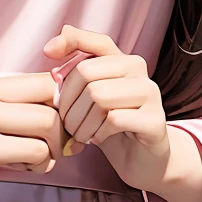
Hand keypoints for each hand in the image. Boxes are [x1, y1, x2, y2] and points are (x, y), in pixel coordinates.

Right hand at [0, 75, 63, 201]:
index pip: (45, 81)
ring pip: (47, 127)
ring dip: (50, 151)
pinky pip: (34, 152)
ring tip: (32, 160)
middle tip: (51, 150)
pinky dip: (38, 165)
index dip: (62, 105)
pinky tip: (20, 168)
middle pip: (52, 104)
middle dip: (61, 133)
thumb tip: (67, 107)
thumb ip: (16, 108)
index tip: (58, 127)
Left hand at [45, 26, 170, 192]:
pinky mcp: (154, 120)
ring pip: (98, 97)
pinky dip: (98, 133)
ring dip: (81, 122)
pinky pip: (114, 119)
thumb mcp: (90, 99)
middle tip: (66, 123)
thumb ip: (75, 74)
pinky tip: (98, 139)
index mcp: (123, 59)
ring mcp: (150, 93)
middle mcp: (139, 70)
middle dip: (68, 102)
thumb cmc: (110, 126)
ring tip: (80, 135)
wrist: (141, 159)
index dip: (69, 41)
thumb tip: (50, 48)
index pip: (94, 41)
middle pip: (87, 73)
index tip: (47, 52)